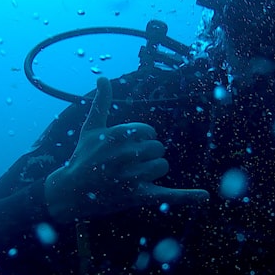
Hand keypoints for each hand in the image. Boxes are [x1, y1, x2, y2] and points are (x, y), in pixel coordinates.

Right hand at [45, 77, 209, 220]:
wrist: (70, 192)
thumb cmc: (83, 158)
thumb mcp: (91, 128)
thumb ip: (101, 103)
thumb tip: (103, 78)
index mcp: (118, 134)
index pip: (150, 132)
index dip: (142, 140)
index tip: (127, 148)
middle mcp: (126, 153)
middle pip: (158, 149)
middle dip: (147, 155)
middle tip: (126, 164)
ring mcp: (133, 176)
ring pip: (162, 166)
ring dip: (152, 171)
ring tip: (133, 176)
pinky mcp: (138, 195)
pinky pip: (168, 195)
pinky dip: (188, 196)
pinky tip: (204, 197)